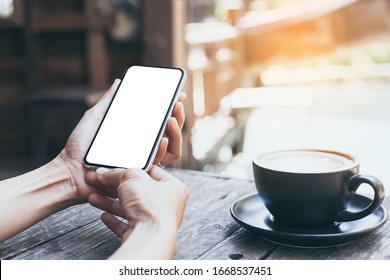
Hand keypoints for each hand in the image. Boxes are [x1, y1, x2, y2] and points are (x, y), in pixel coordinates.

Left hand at [57, 80, 185, 202]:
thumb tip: (119, 82)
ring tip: (172, 118)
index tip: (178, 94)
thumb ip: (109, 101)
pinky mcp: (139, 172)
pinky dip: (163, 150)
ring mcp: (142, 160)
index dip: (171, 108)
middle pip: (170, 133)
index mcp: (135, 133)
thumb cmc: (80, 145)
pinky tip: (162, 139)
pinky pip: (158, 162)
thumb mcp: (95, 117)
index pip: (159, 120)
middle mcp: (142, 147)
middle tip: (177, 104)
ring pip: (170, 148)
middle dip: (178, 117)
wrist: (69, 170)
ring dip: (175, 132)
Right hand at [87, 166, 188, 242]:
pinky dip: (115, 220)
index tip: (117, 167)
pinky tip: (104, 215)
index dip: (133, 168)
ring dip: (110, 203)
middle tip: (101, 181)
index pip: (152, 172)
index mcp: (173, 187)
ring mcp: (156, 221)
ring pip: (130, 208)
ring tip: (94, 196)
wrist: (150, 236)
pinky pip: (127, 225)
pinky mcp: (144, 235)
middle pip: (138, 191)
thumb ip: (117, 173)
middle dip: (116, 186)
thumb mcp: (132, 177)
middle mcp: (167, 205)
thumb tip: (104, 173)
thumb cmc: (151, 206)